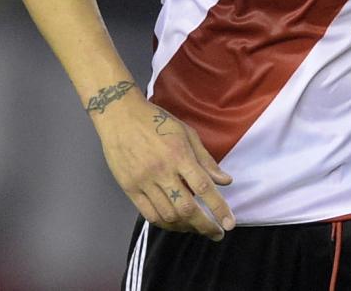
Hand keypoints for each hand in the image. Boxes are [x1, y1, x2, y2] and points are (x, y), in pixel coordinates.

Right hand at [91, 89, 235, 238]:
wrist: (120, 116)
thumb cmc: (158, 122)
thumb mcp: (187, 134)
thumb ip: (206, 160)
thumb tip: (226, 182)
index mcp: (179, 155)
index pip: (203, 188)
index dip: (218, 208)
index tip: (229, 223)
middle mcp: (162, 171)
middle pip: (185, 208)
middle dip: (204, 225)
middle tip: (217, 233)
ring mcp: (143, 182)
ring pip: (167, 215)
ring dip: (186, 227)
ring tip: (197, 228)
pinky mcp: (129, 188)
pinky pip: (148, 214)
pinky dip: (165, 223)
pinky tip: (176, 224)